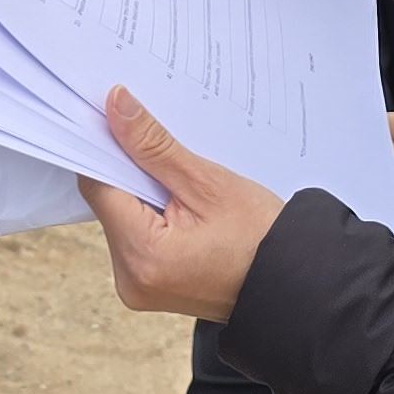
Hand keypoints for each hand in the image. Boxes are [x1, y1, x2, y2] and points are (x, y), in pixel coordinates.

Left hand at [78, 90, 285, 320]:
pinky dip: (150, 213)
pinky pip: (135, 237)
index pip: (98, 186)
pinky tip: (179, 202)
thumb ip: (153, 146)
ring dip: (141, 192)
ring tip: (179, 179)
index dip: (106, 149)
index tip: (118, 119)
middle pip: (107, 204)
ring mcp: (138, 287)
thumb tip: (115, 105)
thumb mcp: (208, 183)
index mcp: (143, 257)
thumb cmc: (261, 237)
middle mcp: (130, 280)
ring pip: (120, 218)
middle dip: (129, 170)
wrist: (294, 283)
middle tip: (158, 143)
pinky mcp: (148, 286)